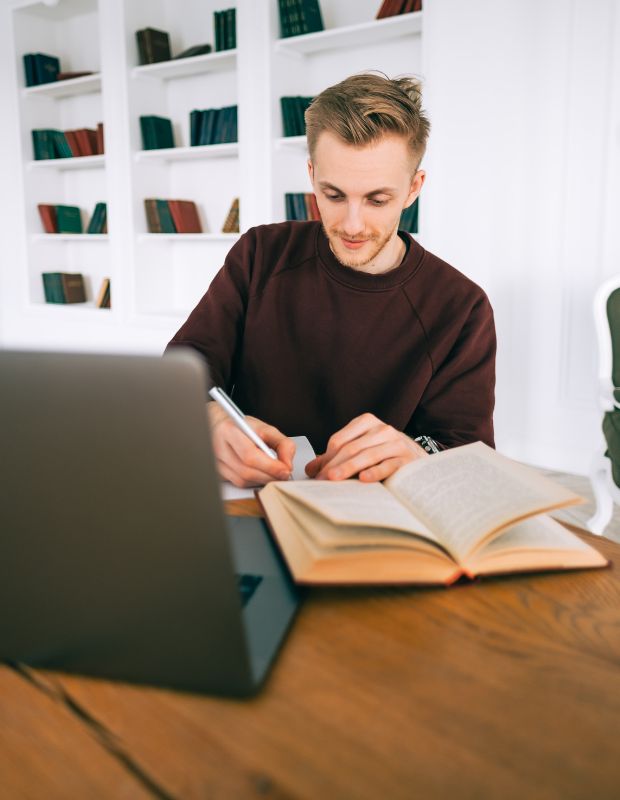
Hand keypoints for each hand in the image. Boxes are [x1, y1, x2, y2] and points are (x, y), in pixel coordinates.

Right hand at [208, 402, 294, 487]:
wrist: (218, 427)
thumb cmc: (242, 428)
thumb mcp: (266, 428)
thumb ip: (282, 443)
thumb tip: (288, 464)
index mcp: (229, 431)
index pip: (249, 455)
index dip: (269, 466)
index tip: (285, 469)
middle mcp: (218, 448)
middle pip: (246, 471)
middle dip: (269, 475)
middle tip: (283, 474)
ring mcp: (215, 462)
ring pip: (243, 480)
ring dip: (262, 480)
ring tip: (273, 473)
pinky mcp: (217, 473)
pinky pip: (238, 483)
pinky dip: (253, 482)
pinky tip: (260, 474)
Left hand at [305, 413, 426, 481]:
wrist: (419, 460)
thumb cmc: (385, 454)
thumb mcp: (360, 450)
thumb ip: (336, 457)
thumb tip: (311, 469)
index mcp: (366, 422)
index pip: (340, 440)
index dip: (326, 457)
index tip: (316, 474)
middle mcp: (382, 429)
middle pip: (351, 448)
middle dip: (333, 465)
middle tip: (321, 480)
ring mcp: (396, 443)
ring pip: (367, 456)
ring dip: (348, 468)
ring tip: (334, 480)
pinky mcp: (406, 459)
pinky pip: (388, 465)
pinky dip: (375, 472)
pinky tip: (363, 479)